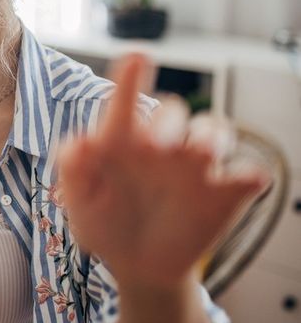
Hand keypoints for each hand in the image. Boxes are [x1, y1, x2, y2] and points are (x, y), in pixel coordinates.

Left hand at [56, 53, 269, 291]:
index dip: (131, 77)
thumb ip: (73, 170)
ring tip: (202, 152)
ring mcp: (196, 167)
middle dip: (168, 120)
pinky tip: (246, 180)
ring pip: (215, 130)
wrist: (137, 265)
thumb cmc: (105, 223)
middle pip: (174, 111)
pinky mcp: (225, 194)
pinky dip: (249, 175)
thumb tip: (75, 142)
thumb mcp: (81, 201)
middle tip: (155, 144)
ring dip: (212, 136)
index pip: (126, 101)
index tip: (137, 57)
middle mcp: (163, 145)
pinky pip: (247, 176)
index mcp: (123, 140)